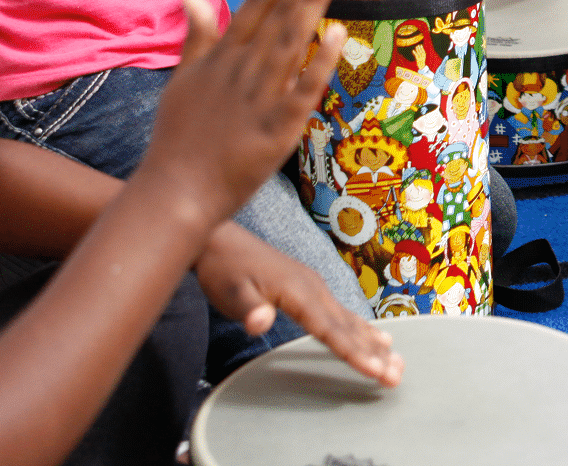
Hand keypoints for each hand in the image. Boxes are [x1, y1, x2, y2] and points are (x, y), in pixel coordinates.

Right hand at [140, 0, 345, 221]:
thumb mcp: (181, 81)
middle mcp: (242, 70)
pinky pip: (303, 90)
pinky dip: (321, 62)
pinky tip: (339, 34)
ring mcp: (260, 98)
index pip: (255, 6)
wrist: (175, 191)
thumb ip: (195, 39)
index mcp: (221, 58)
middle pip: (279, 16)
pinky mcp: (277, 129)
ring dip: (313, 4)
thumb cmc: (178, 138)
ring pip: (292, 43)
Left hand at [194, 221, 403, 386]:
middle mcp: (312, 286)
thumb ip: (248, 308)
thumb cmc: (223, 269)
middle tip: (398, 376)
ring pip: (347, 317)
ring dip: (372, 340)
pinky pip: (339, 309)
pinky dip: (359, 325)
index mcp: (297, 291)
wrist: (217, 240)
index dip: (354, 353)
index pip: (330, 329)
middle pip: (347, 325)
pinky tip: (373, 333)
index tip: (377, 372)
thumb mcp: (230, 292)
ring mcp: (311, 284)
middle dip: (373, 352)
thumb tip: (260, 322)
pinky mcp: (306, 284)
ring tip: (397, 359)